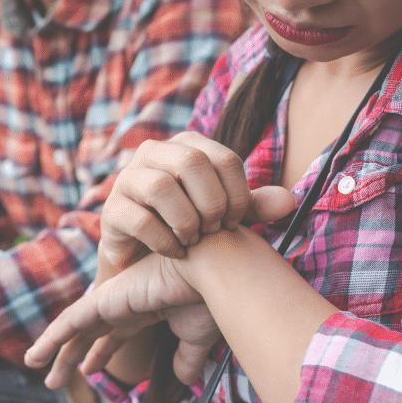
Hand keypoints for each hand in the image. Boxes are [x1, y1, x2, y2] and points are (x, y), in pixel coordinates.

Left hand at [26, 252, 217, 388]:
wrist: (213, 273)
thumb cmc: (211, 298)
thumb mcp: (196, 337)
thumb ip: (187, 359)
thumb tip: (184, 382)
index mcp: (145, 307)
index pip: (114, 334)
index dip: (100, 352)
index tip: (88, 369)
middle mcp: (124, 301)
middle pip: (89, 333)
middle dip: (71, 356)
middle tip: (54, 379)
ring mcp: (113, 299)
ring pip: (73, 328)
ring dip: (53, 350)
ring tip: (34, 367)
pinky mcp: (106, 299)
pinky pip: (69, 322)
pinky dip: (51, 338)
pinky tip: (36, 355)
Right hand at [100, 131, 295, 271]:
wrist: (145, 256)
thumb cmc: (190, 225)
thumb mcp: (224, 215)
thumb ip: (253, 206)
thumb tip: (290, 202)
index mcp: (188, 146)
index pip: (224, 157)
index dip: (239, 193)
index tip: (237, 223)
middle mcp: (155, 152)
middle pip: (192, 162)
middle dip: (212, 203)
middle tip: (215, 230)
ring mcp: (128, 178)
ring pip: (161, 187)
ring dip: (186, 220)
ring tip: (194, 240)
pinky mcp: (112, 208)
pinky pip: (141, 219)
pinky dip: (166, 240)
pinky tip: (177, 252)